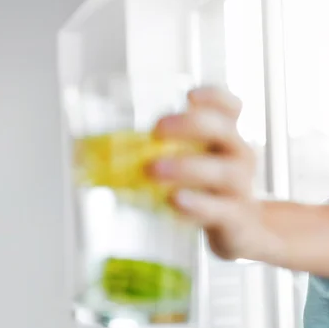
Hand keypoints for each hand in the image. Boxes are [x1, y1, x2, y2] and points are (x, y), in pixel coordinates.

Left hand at [149, 87, 269, 259]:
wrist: (242, 231)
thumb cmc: (208, 191)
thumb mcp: (191, 165)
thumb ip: (155, 154)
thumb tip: (85, 151)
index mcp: (227, 138)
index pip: (231, 107)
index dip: (214, 97)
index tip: (188, 96)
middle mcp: (239, 157)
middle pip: (226, 131)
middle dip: (191, 125)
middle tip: (156, 130)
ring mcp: (240, 189)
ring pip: (226, 172)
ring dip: (189, 167)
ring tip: (154, 170)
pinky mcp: (235, 219)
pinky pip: (221, 209)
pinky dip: (199, 204)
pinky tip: (176, 200)